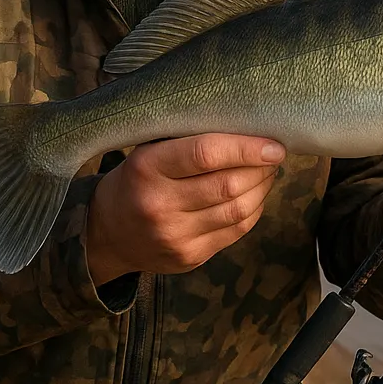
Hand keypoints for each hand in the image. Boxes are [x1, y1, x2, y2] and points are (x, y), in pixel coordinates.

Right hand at [86, 133, 285, 284]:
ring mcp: (175, 236)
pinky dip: (254, 209)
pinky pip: (236, 231)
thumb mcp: (149, 149)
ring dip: (262, 188)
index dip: (247, 148)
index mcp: (147, 168)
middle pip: (228, 185)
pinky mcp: (189, 257)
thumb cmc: (138, 178)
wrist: (107, 233)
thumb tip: (247, 126)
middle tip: (274, 154)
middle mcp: (159, 204)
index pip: (206, 154)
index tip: (274, 144)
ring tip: (267, 171)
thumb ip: (189, 138)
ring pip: (238, 210)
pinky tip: (255, 194)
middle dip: (261, 168)